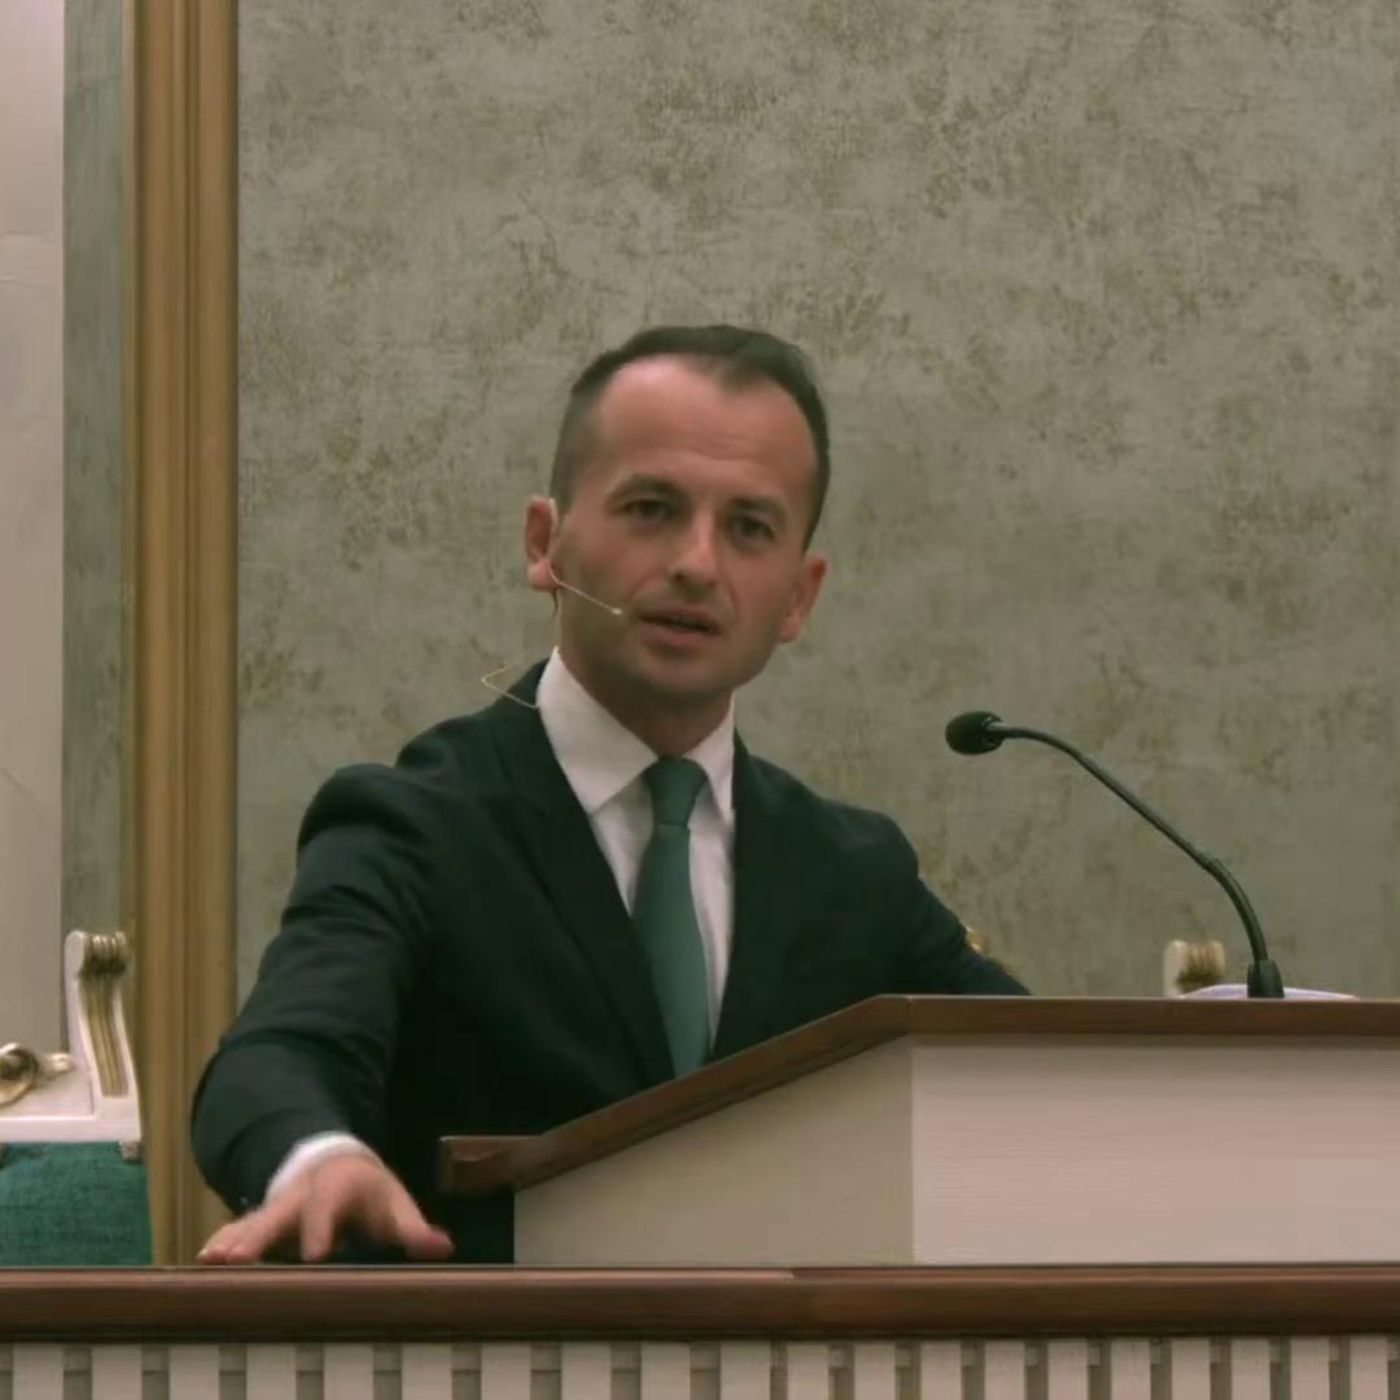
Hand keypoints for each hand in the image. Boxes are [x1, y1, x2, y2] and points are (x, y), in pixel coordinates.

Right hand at [197, 1152, 454, 1263]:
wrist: (336, 1162)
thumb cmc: (370, 1193)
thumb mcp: (394, 1204)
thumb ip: (413, 1229)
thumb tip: (443, 1247)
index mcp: (339, 1186)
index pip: (330, 1206)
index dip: (323, 1228)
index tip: (317, 1255)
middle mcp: (303, 1193)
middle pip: (281, 1212)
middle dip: (261, 1236)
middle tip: (240, 1261)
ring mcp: (278, 1205)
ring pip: (253, 1220)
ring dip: (233, 1241)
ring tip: (211, 1262)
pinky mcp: (261, 1219)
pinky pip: (237, 1228)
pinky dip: (221, 1242)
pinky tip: (202, 1264)